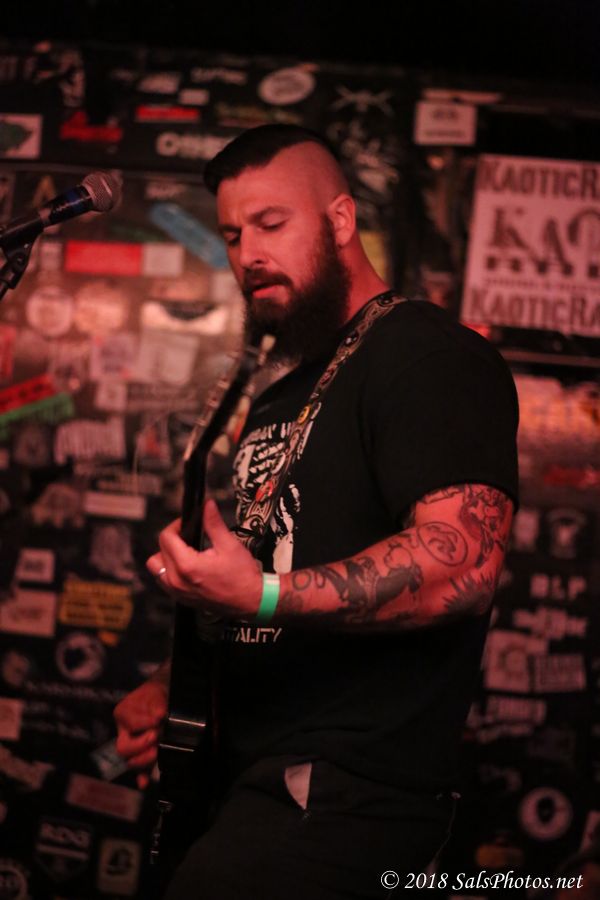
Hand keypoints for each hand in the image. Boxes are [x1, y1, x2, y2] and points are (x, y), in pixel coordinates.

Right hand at [114, 678, 167, 788]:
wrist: (163, 695)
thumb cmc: (156, 693)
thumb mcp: (156, 691)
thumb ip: (156, 702)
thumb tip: (159, 715)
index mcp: (123, 714)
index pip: (131, 724)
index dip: (146, 723)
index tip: (159, 719)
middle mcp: (123, 732)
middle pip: (123, 748)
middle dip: (141, 745)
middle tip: (156, 736)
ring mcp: (132, 746)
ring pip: (130, 761)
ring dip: (145, 759)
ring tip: (157, 750)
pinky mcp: (142, 754)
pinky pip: (140, 769)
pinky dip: (142, 776)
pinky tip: (144, 783)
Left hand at [147, 499, 262, 618]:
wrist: (250, 601)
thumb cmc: (242, 575)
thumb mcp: (229, 545)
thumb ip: (213, 523)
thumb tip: (206, 505)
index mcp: (187, 565)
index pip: (166, 538)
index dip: (175, 525)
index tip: (187, 523)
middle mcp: (177, 580)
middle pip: (158, 551)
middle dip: (171, 539)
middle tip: (188, 535)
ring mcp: (177, 592)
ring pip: (157, 568)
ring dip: (166, 556)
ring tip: (184, 551)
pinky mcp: (180, 599)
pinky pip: (164, 581)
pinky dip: (170, 570)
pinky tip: (186, 565)